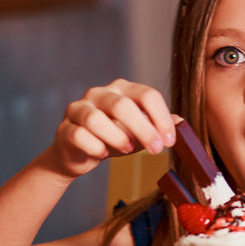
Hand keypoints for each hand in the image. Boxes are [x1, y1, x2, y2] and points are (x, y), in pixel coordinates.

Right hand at [48, 79, 176, 177]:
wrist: (78, 155)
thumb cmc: (111, 140)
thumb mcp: (138, 132)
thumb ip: (157, 126)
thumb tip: (179, 122)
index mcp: (122, 89)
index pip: (146, 95)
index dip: (161, 117)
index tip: (170, 140)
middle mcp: (99, 94)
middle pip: (123, 106)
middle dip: (144, 130)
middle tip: (156, 150)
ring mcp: (79, 109)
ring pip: (97, 119)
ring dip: (118, 138)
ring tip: (128, 150)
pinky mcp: (65, 129)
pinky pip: (80, 136)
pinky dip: (96, 148)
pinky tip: (103, 154)